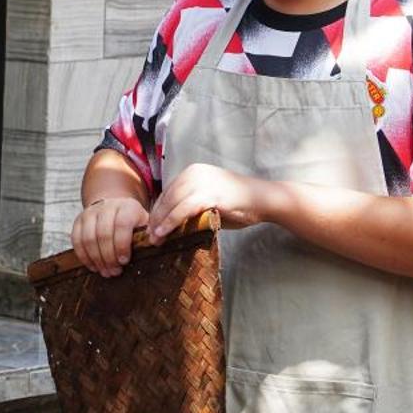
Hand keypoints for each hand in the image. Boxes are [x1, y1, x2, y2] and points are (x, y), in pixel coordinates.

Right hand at [70, 195, 150, 278]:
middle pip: (103, 234)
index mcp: (127, 207)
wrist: (113, 206)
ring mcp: (90, 213)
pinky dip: (83, 256)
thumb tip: (157, 242)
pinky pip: (76, 240)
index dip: (122, 245)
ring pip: (88, 238)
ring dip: (96, 259)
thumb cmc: (132, 220)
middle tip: (114, 272)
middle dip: (108, 257)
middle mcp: (106, 207)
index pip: (121, 224)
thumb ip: (152, 232)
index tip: (124, 261)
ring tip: (105, 271)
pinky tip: (93, 266)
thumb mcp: (145, 222)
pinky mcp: (78, 221)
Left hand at [146, 163, 271, 242]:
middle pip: (166, 198)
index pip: (167, 193)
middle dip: (155, 219)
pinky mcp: (209, 194)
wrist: (265, 200)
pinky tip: (163, 234)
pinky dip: (170, 222)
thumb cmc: (238, 203)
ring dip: (159, 223)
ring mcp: (202, 182)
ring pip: (171, 203)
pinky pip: (183, 209)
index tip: (150, 229)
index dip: (157, 212)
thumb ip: (189, 205)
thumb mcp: (208, 200)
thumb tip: (168, 222)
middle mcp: (193, 173)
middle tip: (148, 238)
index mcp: (192, 172)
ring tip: (154, 240)